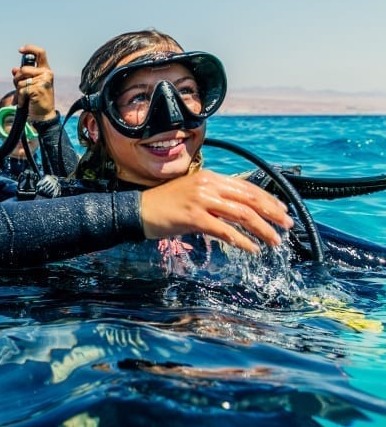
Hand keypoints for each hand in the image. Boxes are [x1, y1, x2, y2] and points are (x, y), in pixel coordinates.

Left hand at [12, 44, 56, 122]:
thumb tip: (14, 69)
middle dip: (17, 80)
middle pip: (23, 69)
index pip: (40, 53)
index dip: (30, 48)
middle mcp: (47, 73)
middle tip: (19, 89)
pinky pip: (22, 90)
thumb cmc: (37, 100)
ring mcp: (43, 80)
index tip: (20, 50)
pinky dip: (20, 98)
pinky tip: (24, 103)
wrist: (44, 116)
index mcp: (46, 70)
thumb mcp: (30, 86)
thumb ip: (24, 76)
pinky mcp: (38, 89)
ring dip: (18, 91)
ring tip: (24, 98)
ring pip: (21, 80)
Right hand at [140, 169, 294, 252]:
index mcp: (210, 178)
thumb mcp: (194, 194)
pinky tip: (252, 249)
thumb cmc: (165, 205)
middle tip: (287, 226)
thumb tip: (240, 209)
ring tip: (274, 241)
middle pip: (249, 199)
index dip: (268, 199)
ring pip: (242, 215)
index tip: (283, 211)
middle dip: (272, 214)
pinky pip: (225, 230)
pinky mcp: (193, 217)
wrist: (138, 211)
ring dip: (262, 230)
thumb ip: (216, 198)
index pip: (247, 187)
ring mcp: (201, 200)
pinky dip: (242, 241)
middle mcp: (208, 185)